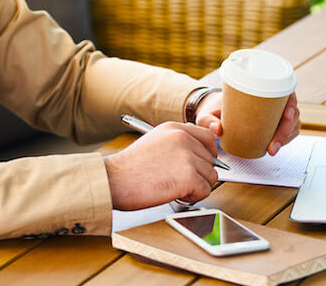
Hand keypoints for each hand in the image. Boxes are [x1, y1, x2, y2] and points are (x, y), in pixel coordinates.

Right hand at [103, 122, 218, 210]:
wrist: (114, 180)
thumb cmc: (129, 168)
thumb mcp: (155, 142)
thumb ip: (177, 143)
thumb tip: (199, 153)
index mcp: (174, 128)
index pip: (208, 137)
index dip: (208, 154)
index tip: (201, 164)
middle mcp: (183, 138)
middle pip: (211, 160)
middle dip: (199, 174)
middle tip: (180, 181)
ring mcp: (187, 157)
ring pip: (210, 177)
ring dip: (196, 187)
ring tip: (175, 187)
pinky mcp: (189, 177)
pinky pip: (205, 191)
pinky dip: (193, 197)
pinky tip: (176, 194)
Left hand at [195, 89, 300, 155]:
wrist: (215, 112)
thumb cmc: (214, 108)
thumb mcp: (207, 113)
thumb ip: (208, 120)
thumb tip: (217, 129)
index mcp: (262, 88)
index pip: (286, 92)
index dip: (291, 103)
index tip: (286, 115)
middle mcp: (272, 99)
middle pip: (291, 111)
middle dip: (286, 129)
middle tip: (274, 145)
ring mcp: (276, 112)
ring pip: (292, 122)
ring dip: (287, 136)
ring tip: (273, 149)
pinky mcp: (275, 123)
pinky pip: (288, 130)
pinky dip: (286, 139)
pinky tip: (277, 147)